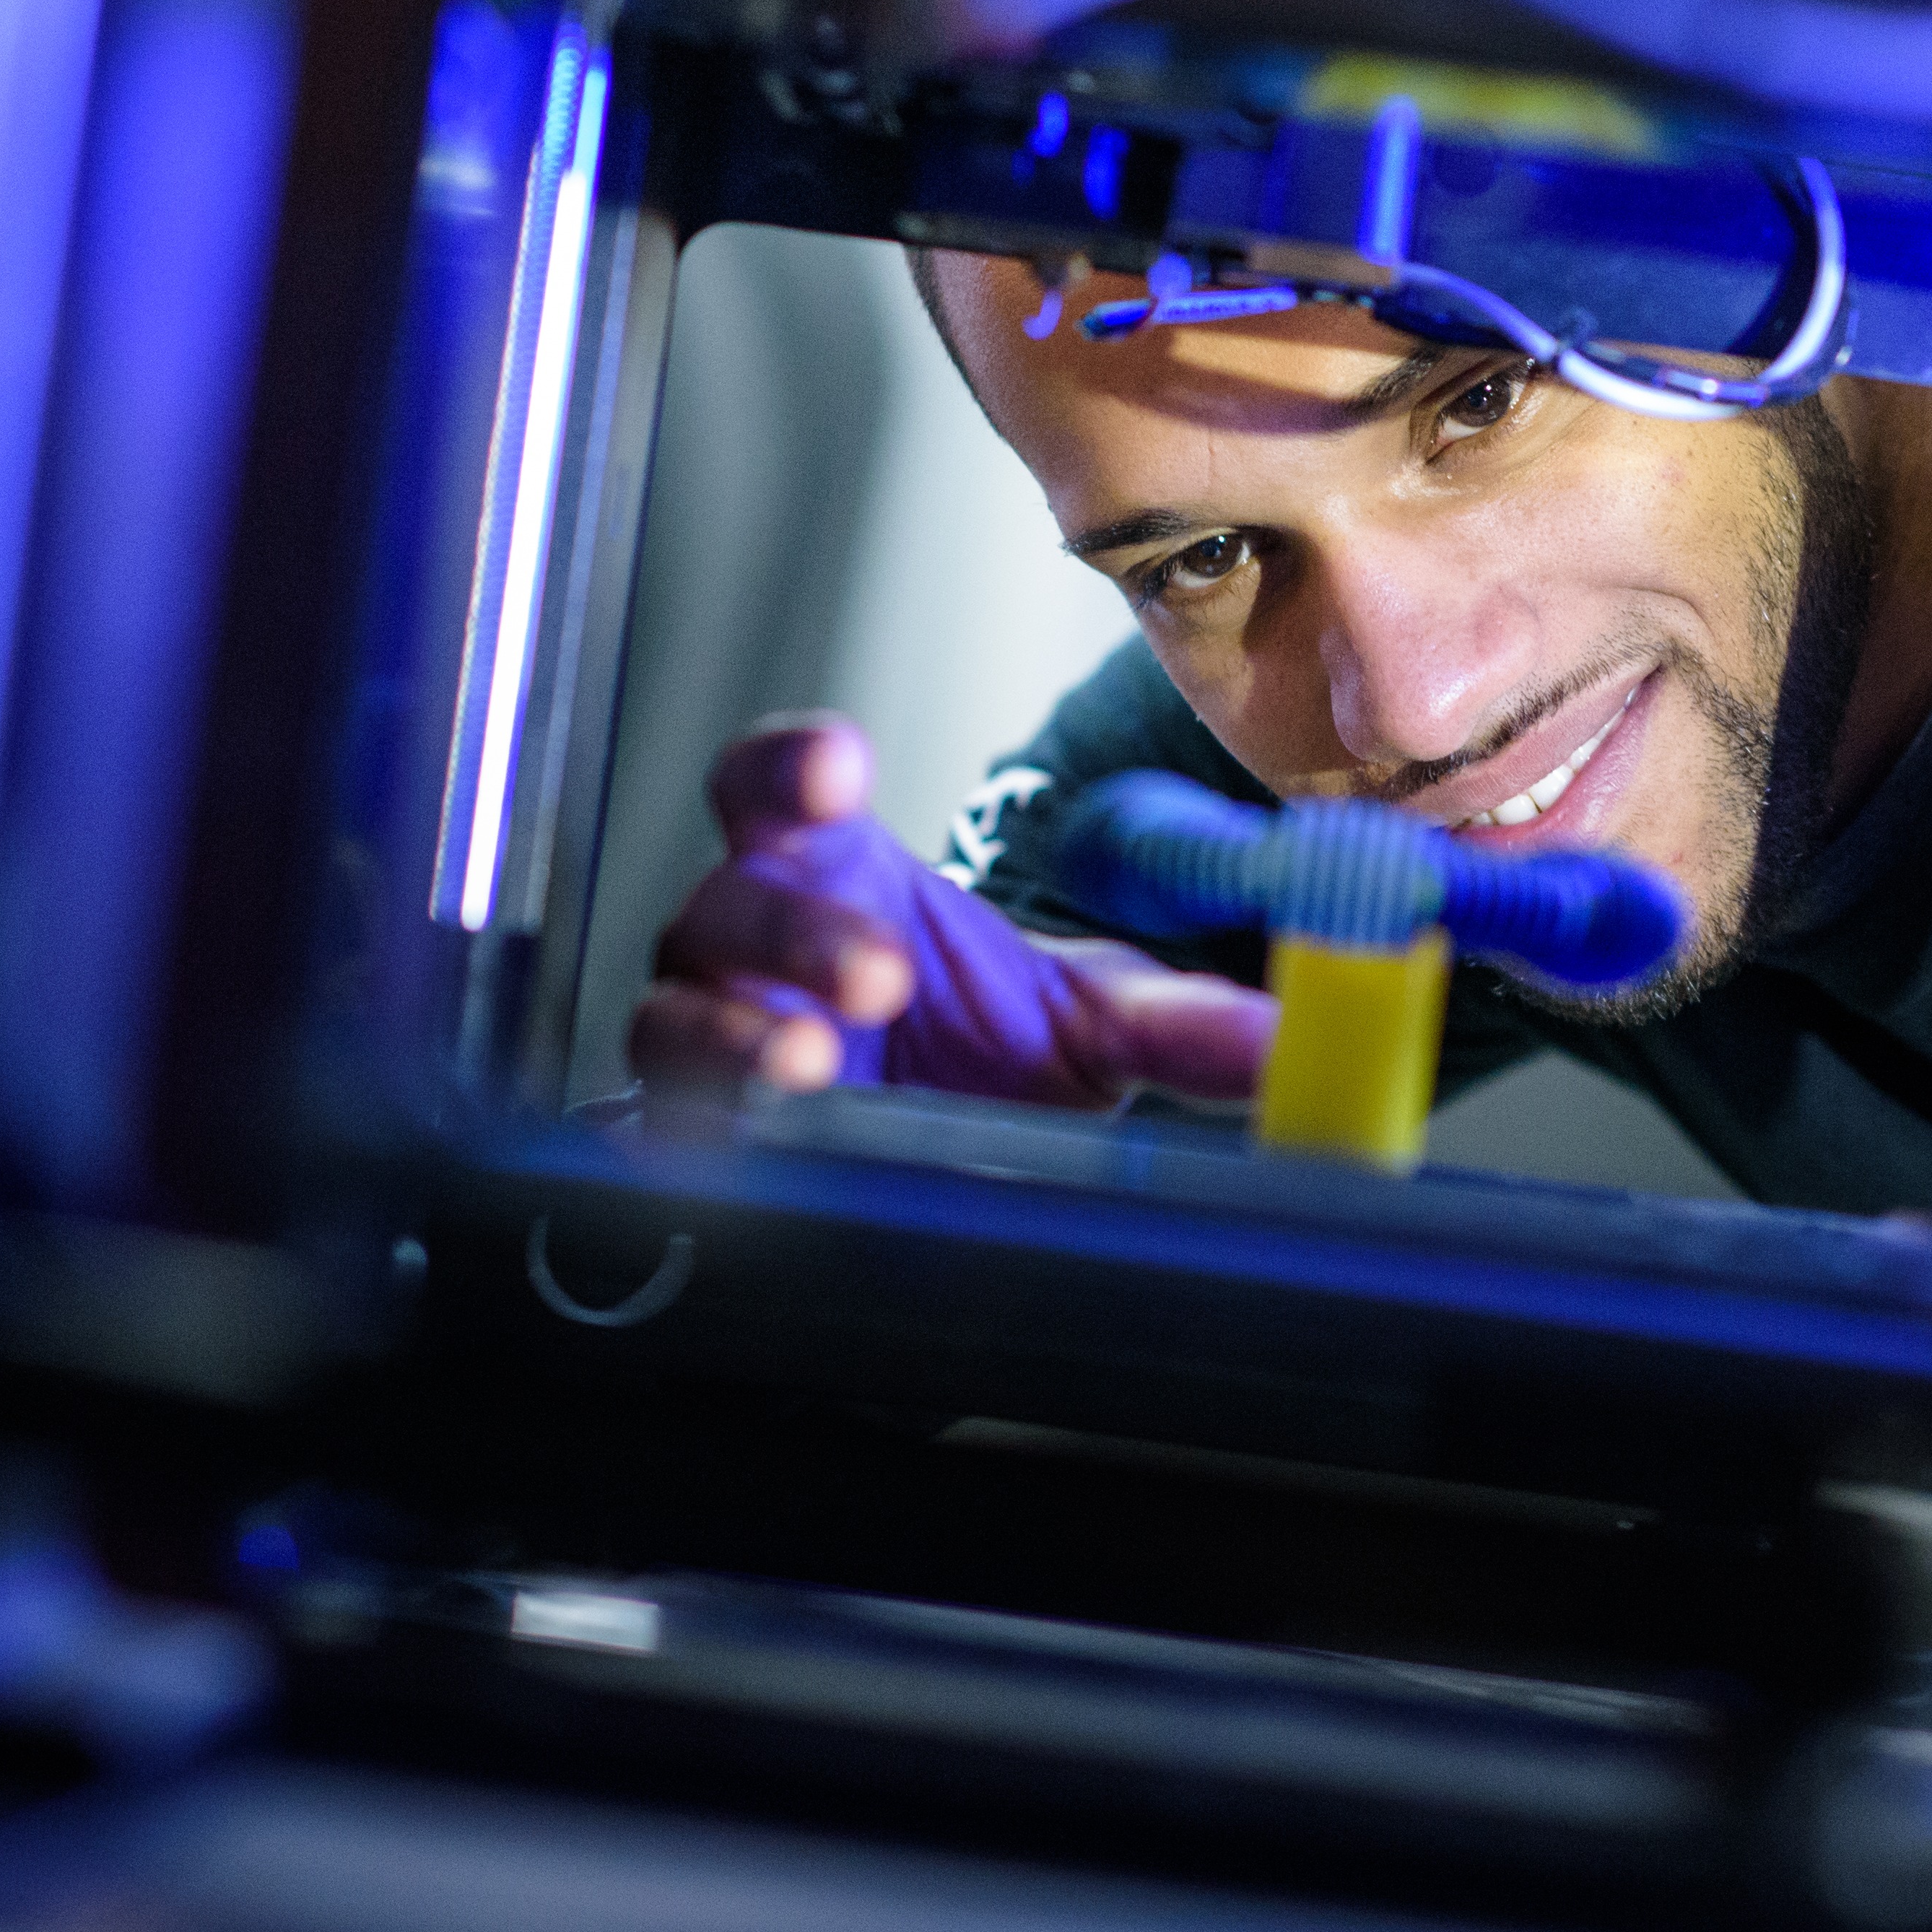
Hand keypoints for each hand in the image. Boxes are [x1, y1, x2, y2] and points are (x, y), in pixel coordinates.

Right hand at [628, 716, 1274, 1107]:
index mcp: (826, 871)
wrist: (941, 1142)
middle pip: (728, 904)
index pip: (768, 785)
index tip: (839, 774)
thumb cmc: (983, 1043)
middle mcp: (745, 941)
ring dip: (735, 1037)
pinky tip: (713, 1161)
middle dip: (796, 931)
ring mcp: (708, 1035)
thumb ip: (1180, 1021)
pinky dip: (668, 1140)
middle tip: (878, 974)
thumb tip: (1287, 1035)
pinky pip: (644, 1127)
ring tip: (811, 1066)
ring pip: (674, 1015)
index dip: (787, 770)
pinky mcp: (691, 1133)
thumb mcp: (1090, 1021)